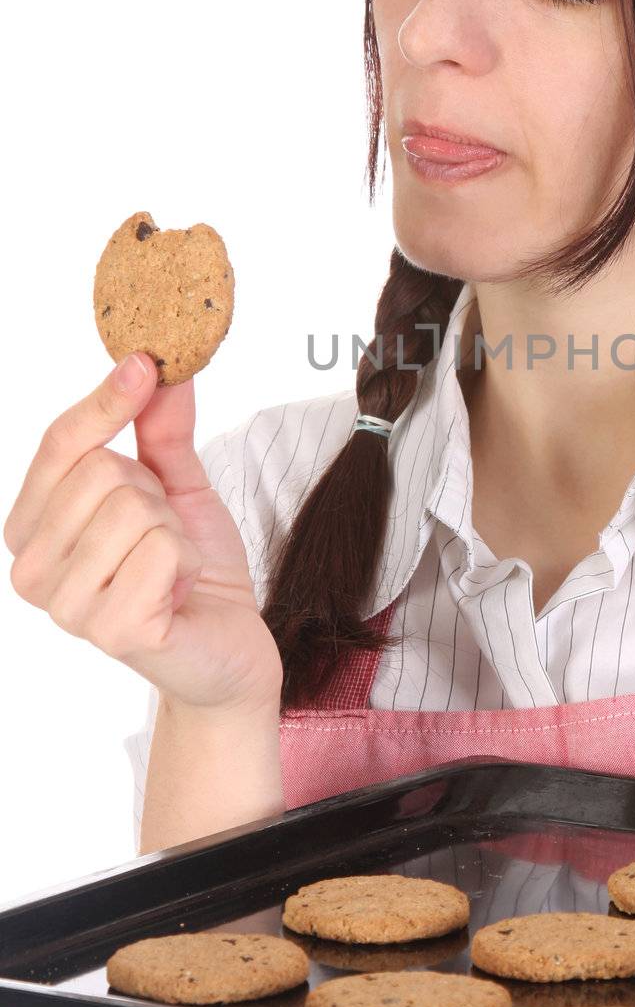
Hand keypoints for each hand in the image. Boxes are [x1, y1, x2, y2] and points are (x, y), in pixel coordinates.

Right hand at [4, 353, 282, 715]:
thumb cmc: (192, 567)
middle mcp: (32, 568)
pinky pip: (161, 549)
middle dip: (154, 493)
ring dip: (174, 532)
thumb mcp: (177, 485)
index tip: (145, 362)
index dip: (103, 399)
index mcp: (33, 527)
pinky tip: (179, 593)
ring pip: (132, 507)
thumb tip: (156, 361)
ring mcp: (65, 605)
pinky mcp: (109, 630)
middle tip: (164, 534)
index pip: (58, 444)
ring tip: (171, 567)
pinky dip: (187, 563)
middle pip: (99, 471)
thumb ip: (159, 427)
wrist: (231, 645)